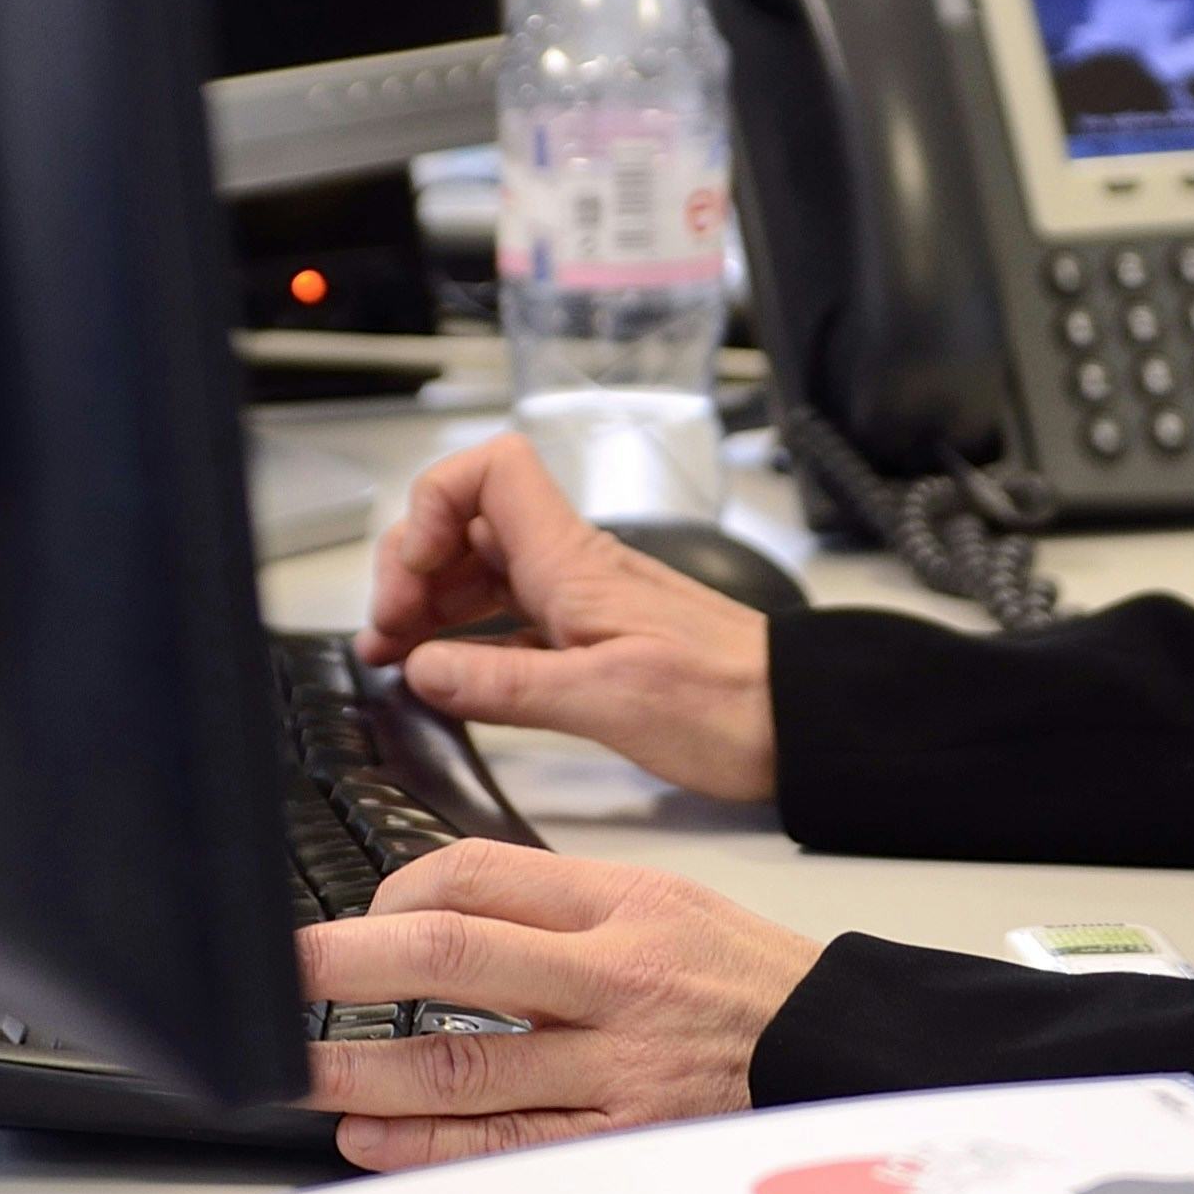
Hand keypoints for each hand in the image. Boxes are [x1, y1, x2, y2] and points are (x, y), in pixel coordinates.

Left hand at [299, 838, 825, 1167]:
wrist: (843, 1052)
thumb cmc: (746, 978)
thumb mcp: (664, 900)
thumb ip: (558, 906)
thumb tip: (436, 917)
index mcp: (620, 902)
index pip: (477, 874)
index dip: (393, 894)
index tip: (355, 921)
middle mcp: (613, 978)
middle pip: (453, 954)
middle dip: (347, 965)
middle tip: (282, 976)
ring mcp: (618, 1065)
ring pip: (466, 1065)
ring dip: (367, 1073)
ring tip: (303, 1073)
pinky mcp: (625, 1138)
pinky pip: (510, 1145)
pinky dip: (430, 1145)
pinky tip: (373, 1139)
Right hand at [356, 435, 775, 801]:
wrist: (803, 721)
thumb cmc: (728, 702)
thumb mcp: (607, 701)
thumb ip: (506, 684)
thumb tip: (423, 668)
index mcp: (573, 562)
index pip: (490, 472)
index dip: (434, 505)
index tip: (412, 578)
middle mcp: (572, 568)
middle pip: (467, 524)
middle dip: (413, 567)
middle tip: (390, 636)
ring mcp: (581, 603)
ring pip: (483, 572)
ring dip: (432, 604)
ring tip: (398, 656)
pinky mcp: (592, 640)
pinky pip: (512, 620)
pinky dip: (470, 639)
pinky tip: (451, 675)